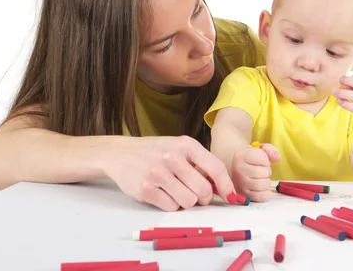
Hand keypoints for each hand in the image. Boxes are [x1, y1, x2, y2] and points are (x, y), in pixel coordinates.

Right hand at [102, 135, 234, 211]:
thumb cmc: (156, 152)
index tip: (232, 197)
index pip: (215, 168)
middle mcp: (172, 157)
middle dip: (203, 198)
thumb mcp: (179, 148)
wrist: (120, 153)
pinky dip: (171, 204)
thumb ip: (200, 164)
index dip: (226, 186)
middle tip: (196, 195)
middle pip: (203, 190)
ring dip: (186, 202)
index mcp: (186, 145)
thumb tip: (224, 188)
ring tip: (176, 191)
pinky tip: (162, 193)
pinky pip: (171, 207)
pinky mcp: (146, 189)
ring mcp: (158, 173)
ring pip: (188, 202)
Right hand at [231, 144, 280, 202]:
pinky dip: (265, 193)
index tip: (258, 160)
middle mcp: (238, 170)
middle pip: (265, 172)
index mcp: (240, 156)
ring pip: (265, 184)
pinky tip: (260, 187)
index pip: (263, 158)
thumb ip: (270, 150)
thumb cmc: (250, 159)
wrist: (237, 168)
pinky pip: (263, 197)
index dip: (265, 159)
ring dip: (266, 181)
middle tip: (259, 170)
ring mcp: (240, 184)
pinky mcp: (245, 196)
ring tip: (259, 178)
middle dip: (266, 170)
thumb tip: (277, 158)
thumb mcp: (259, 149)